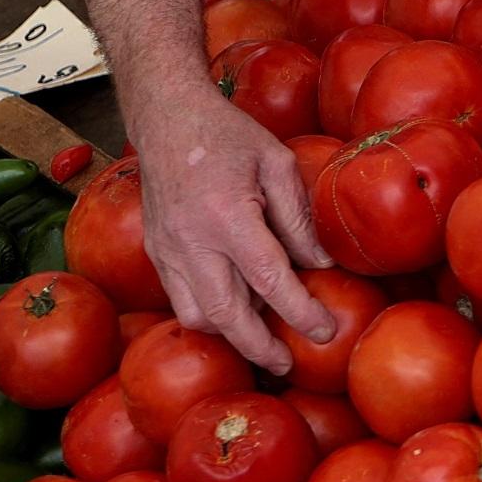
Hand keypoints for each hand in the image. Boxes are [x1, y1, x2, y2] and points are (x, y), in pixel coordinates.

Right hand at [132, 82, 333, 373]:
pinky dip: (208, 315)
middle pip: (226, 314)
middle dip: (258, 347)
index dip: (299, 311)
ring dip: (230, 334)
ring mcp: (167, 251)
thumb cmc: (228, 135)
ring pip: (196, 316)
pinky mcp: (156, 254)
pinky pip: (180, 300)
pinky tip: (234, 310)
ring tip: (263, 338)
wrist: (167, 118)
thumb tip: (320, 265)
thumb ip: (298, 218)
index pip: (269, 279)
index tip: (325, 331)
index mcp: (228, 216)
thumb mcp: (277, 163)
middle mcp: (192, 242)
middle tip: (288, 364)